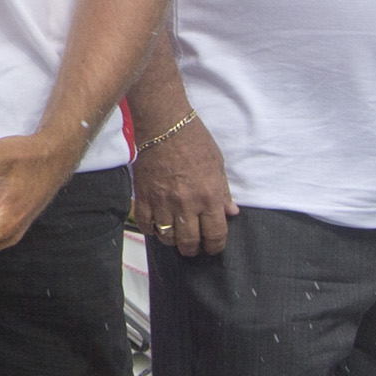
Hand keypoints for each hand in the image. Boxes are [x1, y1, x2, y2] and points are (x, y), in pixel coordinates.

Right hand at [126, 118, 235, 258]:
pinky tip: (157, 226)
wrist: (165, 126)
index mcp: (209, 197)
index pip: (215, 234)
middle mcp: (187, 204)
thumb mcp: (218, 166)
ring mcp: (163, 202)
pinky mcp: (144, 197)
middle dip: (193, 249)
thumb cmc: (195, 142)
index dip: (215, 246)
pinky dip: (152, 230)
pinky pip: (146, 224)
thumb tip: (231, 212)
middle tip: (193, 247)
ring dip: (172, 241)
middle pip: (190, 241)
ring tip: (175, 237)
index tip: (213, 247)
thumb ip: (223, 193)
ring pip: (167, 237)